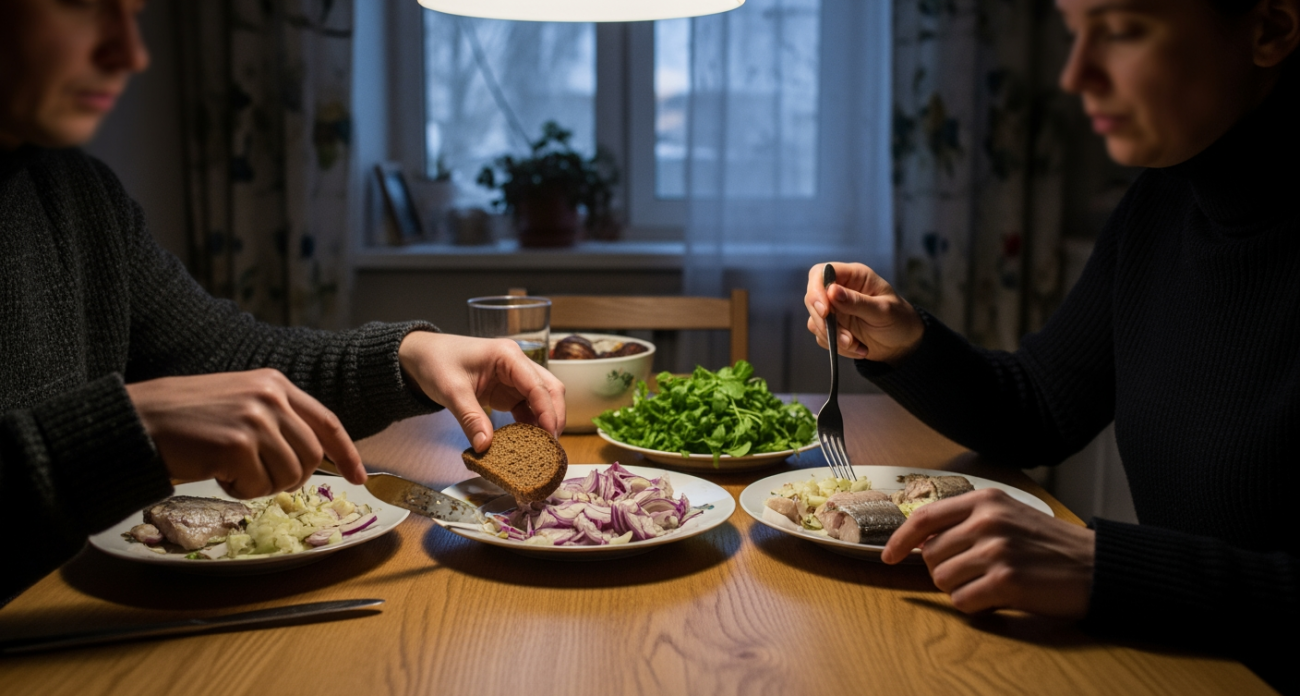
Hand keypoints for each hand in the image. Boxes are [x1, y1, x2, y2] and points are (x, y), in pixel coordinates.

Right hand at [126, 369, 364, 497]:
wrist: (138, 420)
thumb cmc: (186, 418)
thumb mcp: (240, 403)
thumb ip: (277, 419)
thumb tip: (314, 453)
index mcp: (275, 383)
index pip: (327, 421)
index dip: (346, 452)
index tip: (360, 476)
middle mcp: (270, 396)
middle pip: (310, 456)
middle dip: (290, 478)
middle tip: (257, 477)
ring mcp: (255, 419)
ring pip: (287, 475)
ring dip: (260, 484)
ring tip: (230, 469)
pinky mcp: (237, 444)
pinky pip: (257, 485)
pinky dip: (238, 488)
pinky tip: (215, 472)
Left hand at [397, 332, 565, 450]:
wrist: (423, 356)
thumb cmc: (437, 363)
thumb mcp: (451, 391)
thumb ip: (470, 418)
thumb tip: (485, 446)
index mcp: (507, 356)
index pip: (537, 384)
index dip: (547, 410)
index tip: (550, 434)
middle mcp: (517, 364)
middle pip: (549, 389)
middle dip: (553, 416)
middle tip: (551, 445)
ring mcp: (514, 378)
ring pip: (542, 400)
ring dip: (545, 422)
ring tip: (543, 448)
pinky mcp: (509, 391)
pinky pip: (527, 408)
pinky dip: (531, 424)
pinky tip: (528, 441)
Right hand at [804, 262, 923, 363]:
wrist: (904, 344)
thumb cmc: (899, 320)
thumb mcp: (883, 311)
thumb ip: (857, 302)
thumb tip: (831, 291)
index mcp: (853, 276)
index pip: (821, 273)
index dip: (816, 290)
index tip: (825, 311)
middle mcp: (840, 290)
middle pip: (813, 298)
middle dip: (825, 322)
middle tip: (845, 338)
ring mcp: (835, 309)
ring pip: (815, 321)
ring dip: (833, 337)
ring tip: (856, 345)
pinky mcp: (833, 327)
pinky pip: (822, 336)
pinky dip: (837, 346)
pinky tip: (858, 348)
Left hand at [881, 488, 1094, 618]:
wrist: (1095, 566)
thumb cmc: (1048, 545)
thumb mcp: (1008, 516)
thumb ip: (966, 521)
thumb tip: (920, 542)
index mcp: (985, 500)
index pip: (925, 517)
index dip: (901, 539)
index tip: (889, 555)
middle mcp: (988, 520)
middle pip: (931, 555)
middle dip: (945, 570)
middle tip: (976, 573)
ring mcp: (996, 549)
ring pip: (943, 579)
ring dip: (961, 589)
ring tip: (990, 583)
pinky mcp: (1006, 580)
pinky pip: (962, 601)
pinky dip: (974, 606)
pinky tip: (997, 597)